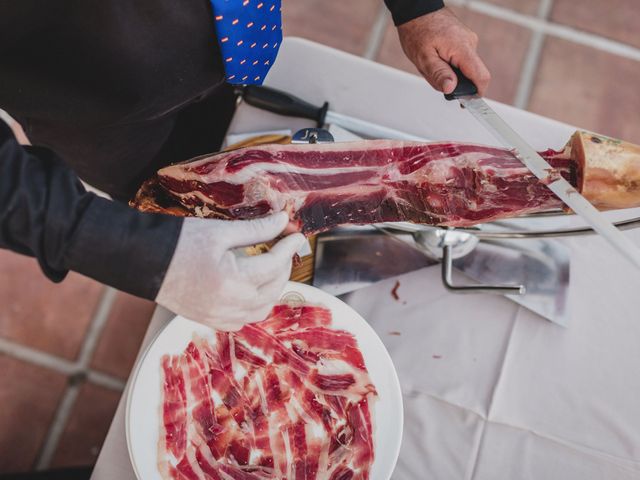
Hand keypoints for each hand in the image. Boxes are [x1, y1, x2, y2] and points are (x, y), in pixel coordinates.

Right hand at [155, 212, 304, 330]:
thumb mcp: (220, 231)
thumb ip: (256, 229)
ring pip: (262, 309)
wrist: (143, 261)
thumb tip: (283, 221)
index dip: (289, 248)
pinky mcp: (210, 321)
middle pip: (273, 289)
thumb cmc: (178, 242)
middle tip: (283, 247)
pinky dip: (255, 305)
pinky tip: (252, 288)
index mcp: (232, 280)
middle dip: (283, 266)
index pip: (275, 265)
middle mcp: (229, 304)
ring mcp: (219, 317)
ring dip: (273, 288)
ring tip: (271, 266)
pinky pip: (244, 319)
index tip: (297, 235)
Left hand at [397, 7, 490, 95]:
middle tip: (434, 76)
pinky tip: (436, 58)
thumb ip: (438, 74)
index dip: (476, 93)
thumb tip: (450, 89)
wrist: (417, 11)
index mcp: (462, 48)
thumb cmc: (418, 30)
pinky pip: (460, 61)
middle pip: (471, 76)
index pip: (481, 77)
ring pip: (464, 69)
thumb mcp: (424, 58)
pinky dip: (448, 65)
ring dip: (448, 73)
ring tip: (432, 63)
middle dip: (454, 83)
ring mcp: (468, 41)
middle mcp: (470, 43)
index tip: (466, 102)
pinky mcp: (464, 41)